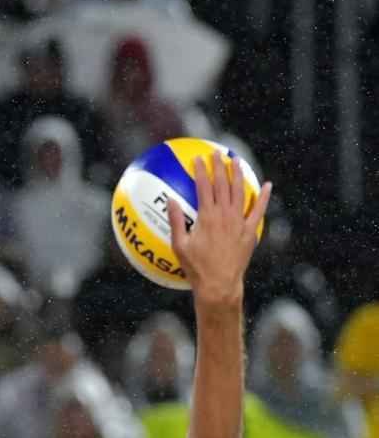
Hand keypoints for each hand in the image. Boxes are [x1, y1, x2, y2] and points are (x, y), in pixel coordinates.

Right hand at [168, 153, 271, 302]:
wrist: (219, 284)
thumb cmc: (196, 268)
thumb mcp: (179, 245)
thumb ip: (175, 221)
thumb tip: (170, 201)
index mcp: (206, 217)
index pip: (204, 187)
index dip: (201, 170)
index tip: (198, 158)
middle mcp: (224, 216)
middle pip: (222, 185)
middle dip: (219, 166)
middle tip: (216, 153)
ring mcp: (239, 223)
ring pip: (240, 192)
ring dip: (238, 175)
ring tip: (236, 160)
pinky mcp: (250, 232)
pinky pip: (259, 211)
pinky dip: (263, 197)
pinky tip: (267, 185)